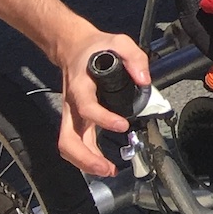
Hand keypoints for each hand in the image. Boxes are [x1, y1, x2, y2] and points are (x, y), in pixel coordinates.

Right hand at [56, 29, 148, 177]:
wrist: (73, 48)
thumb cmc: (96, 48)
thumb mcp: (119, 43)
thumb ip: (135, 58)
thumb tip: (144, 79)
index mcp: (81, 85)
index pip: (86, 107)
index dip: (102, 118)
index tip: (122, 125)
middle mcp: (72, 104)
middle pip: (68, 139)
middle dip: (86, 157)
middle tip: (107, 167)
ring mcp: (72, 114)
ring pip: (68, 145)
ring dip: (85, 162)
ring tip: (108, 170)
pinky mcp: (76, 120)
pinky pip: (75, 143)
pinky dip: (86, 157)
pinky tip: (103, 164)